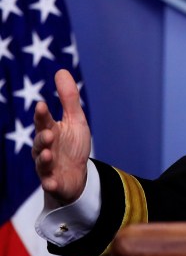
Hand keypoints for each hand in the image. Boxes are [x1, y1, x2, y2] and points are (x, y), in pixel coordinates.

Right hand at [32, 69, 92, 204]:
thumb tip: (61, 70)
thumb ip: (68, 98)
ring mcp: (48, 167)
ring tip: (49, 154)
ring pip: (42, 162)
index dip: (42, 115)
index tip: (41, 105)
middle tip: (48, 133)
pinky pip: (50, 184)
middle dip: (43, 138)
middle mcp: (45, 148)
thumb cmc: (72, 145)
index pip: (44, 121)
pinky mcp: (54, 182)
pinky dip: (50, 184)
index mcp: (50, 131)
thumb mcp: (75, 120)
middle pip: (41, 142)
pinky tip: (50, 183)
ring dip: (44, 158)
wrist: (75, 175)